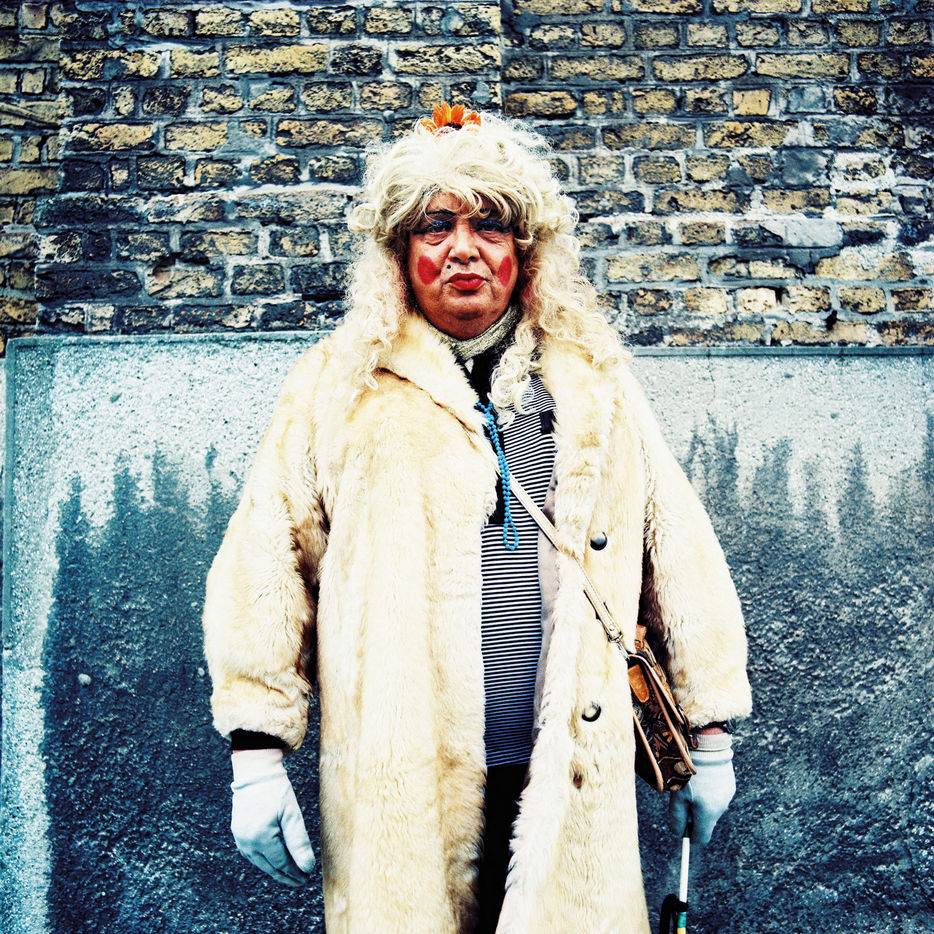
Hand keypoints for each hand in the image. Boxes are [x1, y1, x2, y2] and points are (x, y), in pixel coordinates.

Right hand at [230, 747, 315, 885]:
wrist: (255, 773)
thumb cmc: (276, 791)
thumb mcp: (292, 815)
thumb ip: (299, 842)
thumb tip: (307, 867)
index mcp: (261, 839)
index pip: (281, 864)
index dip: (294, 873)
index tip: (307, 878)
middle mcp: (247, 843)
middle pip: (269, 866)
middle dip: (286, 875)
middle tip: (301, 881)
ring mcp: (240, 838)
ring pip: (259, 862)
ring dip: (274, 869)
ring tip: (289, 874)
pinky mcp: (237, 833)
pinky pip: (251, 853)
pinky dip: (264, 859)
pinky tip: (272, 860)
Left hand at [668, 736, 734, 845]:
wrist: (707, 744)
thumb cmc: (688, 771)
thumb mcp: (677, 795)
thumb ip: (677, 818)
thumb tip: (678, 834)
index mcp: (708, 813)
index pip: (701, 838)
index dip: (689, 835)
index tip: (680, 826)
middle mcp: (722, 808)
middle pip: (706, 823)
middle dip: (694, 816)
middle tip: (683, 797)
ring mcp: (728, 796)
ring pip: (711, 809)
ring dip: (701, 803)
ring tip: (693, 783)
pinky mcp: (730, 785)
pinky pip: (717, 796)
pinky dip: (709, 792)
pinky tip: (702, 777)